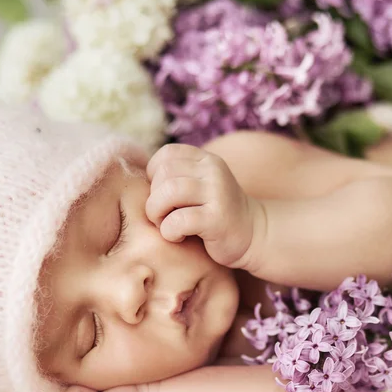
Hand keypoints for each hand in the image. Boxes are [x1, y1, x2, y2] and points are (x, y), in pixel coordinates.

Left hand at [146, 143, 261, 267]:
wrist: (253, 234)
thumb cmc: (215, 213)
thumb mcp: (200, 185)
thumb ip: (176, 176)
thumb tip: (138, 178)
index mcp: (206, 159)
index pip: (166, 155)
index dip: (154, 177)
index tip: (162, 196)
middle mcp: (213, 171)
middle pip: (163, 174)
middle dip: (153, 198)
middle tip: (161, 216)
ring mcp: (217, 193)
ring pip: (168, 193)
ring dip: (157, 213)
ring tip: (166, 225)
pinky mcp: (217, 219)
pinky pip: (178, 220)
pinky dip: (170, 231)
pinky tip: (179, 236)